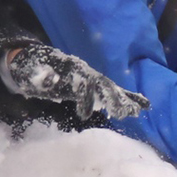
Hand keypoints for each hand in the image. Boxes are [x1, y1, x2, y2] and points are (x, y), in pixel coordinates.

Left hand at [0, 44, 149, 121]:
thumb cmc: (34, 69)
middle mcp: (85, 72)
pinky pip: (114, 90)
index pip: (80, 85)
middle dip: (112, 99)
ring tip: (137, 112)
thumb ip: (42, 77)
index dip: (84, 99)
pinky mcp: (95, 84)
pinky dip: (129, 96)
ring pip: (112, 88)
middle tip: (122, 114)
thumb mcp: (33, 74)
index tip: (85, 116)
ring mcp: (92, 77)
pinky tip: (143, 106)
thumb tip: (48, 80)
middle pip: (102, 85)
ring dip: (125, 99)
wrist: (38, 60)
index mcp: (70, 70)